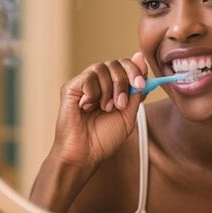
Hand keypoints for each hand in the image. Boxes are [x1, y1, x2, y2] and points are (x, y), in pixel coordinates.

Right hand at [50, 51, 147, 167]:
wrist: (85, 154)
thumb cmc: (105, 138)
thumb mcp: (129, 113)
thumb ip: (136, 89)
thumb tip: (141, 58)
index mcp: (113, 86)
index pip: (126, 64)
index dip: (135, 70)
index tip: (141, 85)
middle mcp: (98, 82)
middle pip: (115, 63)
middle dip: (123, 82)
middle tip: (121, 104)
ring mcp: (84, 83)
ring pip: (102, 68)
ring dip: (108, 91)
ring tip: (105, 109)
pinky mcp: (70, 87)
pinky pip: (88, 78)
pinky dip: (93, 94)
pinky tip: (87, 107)